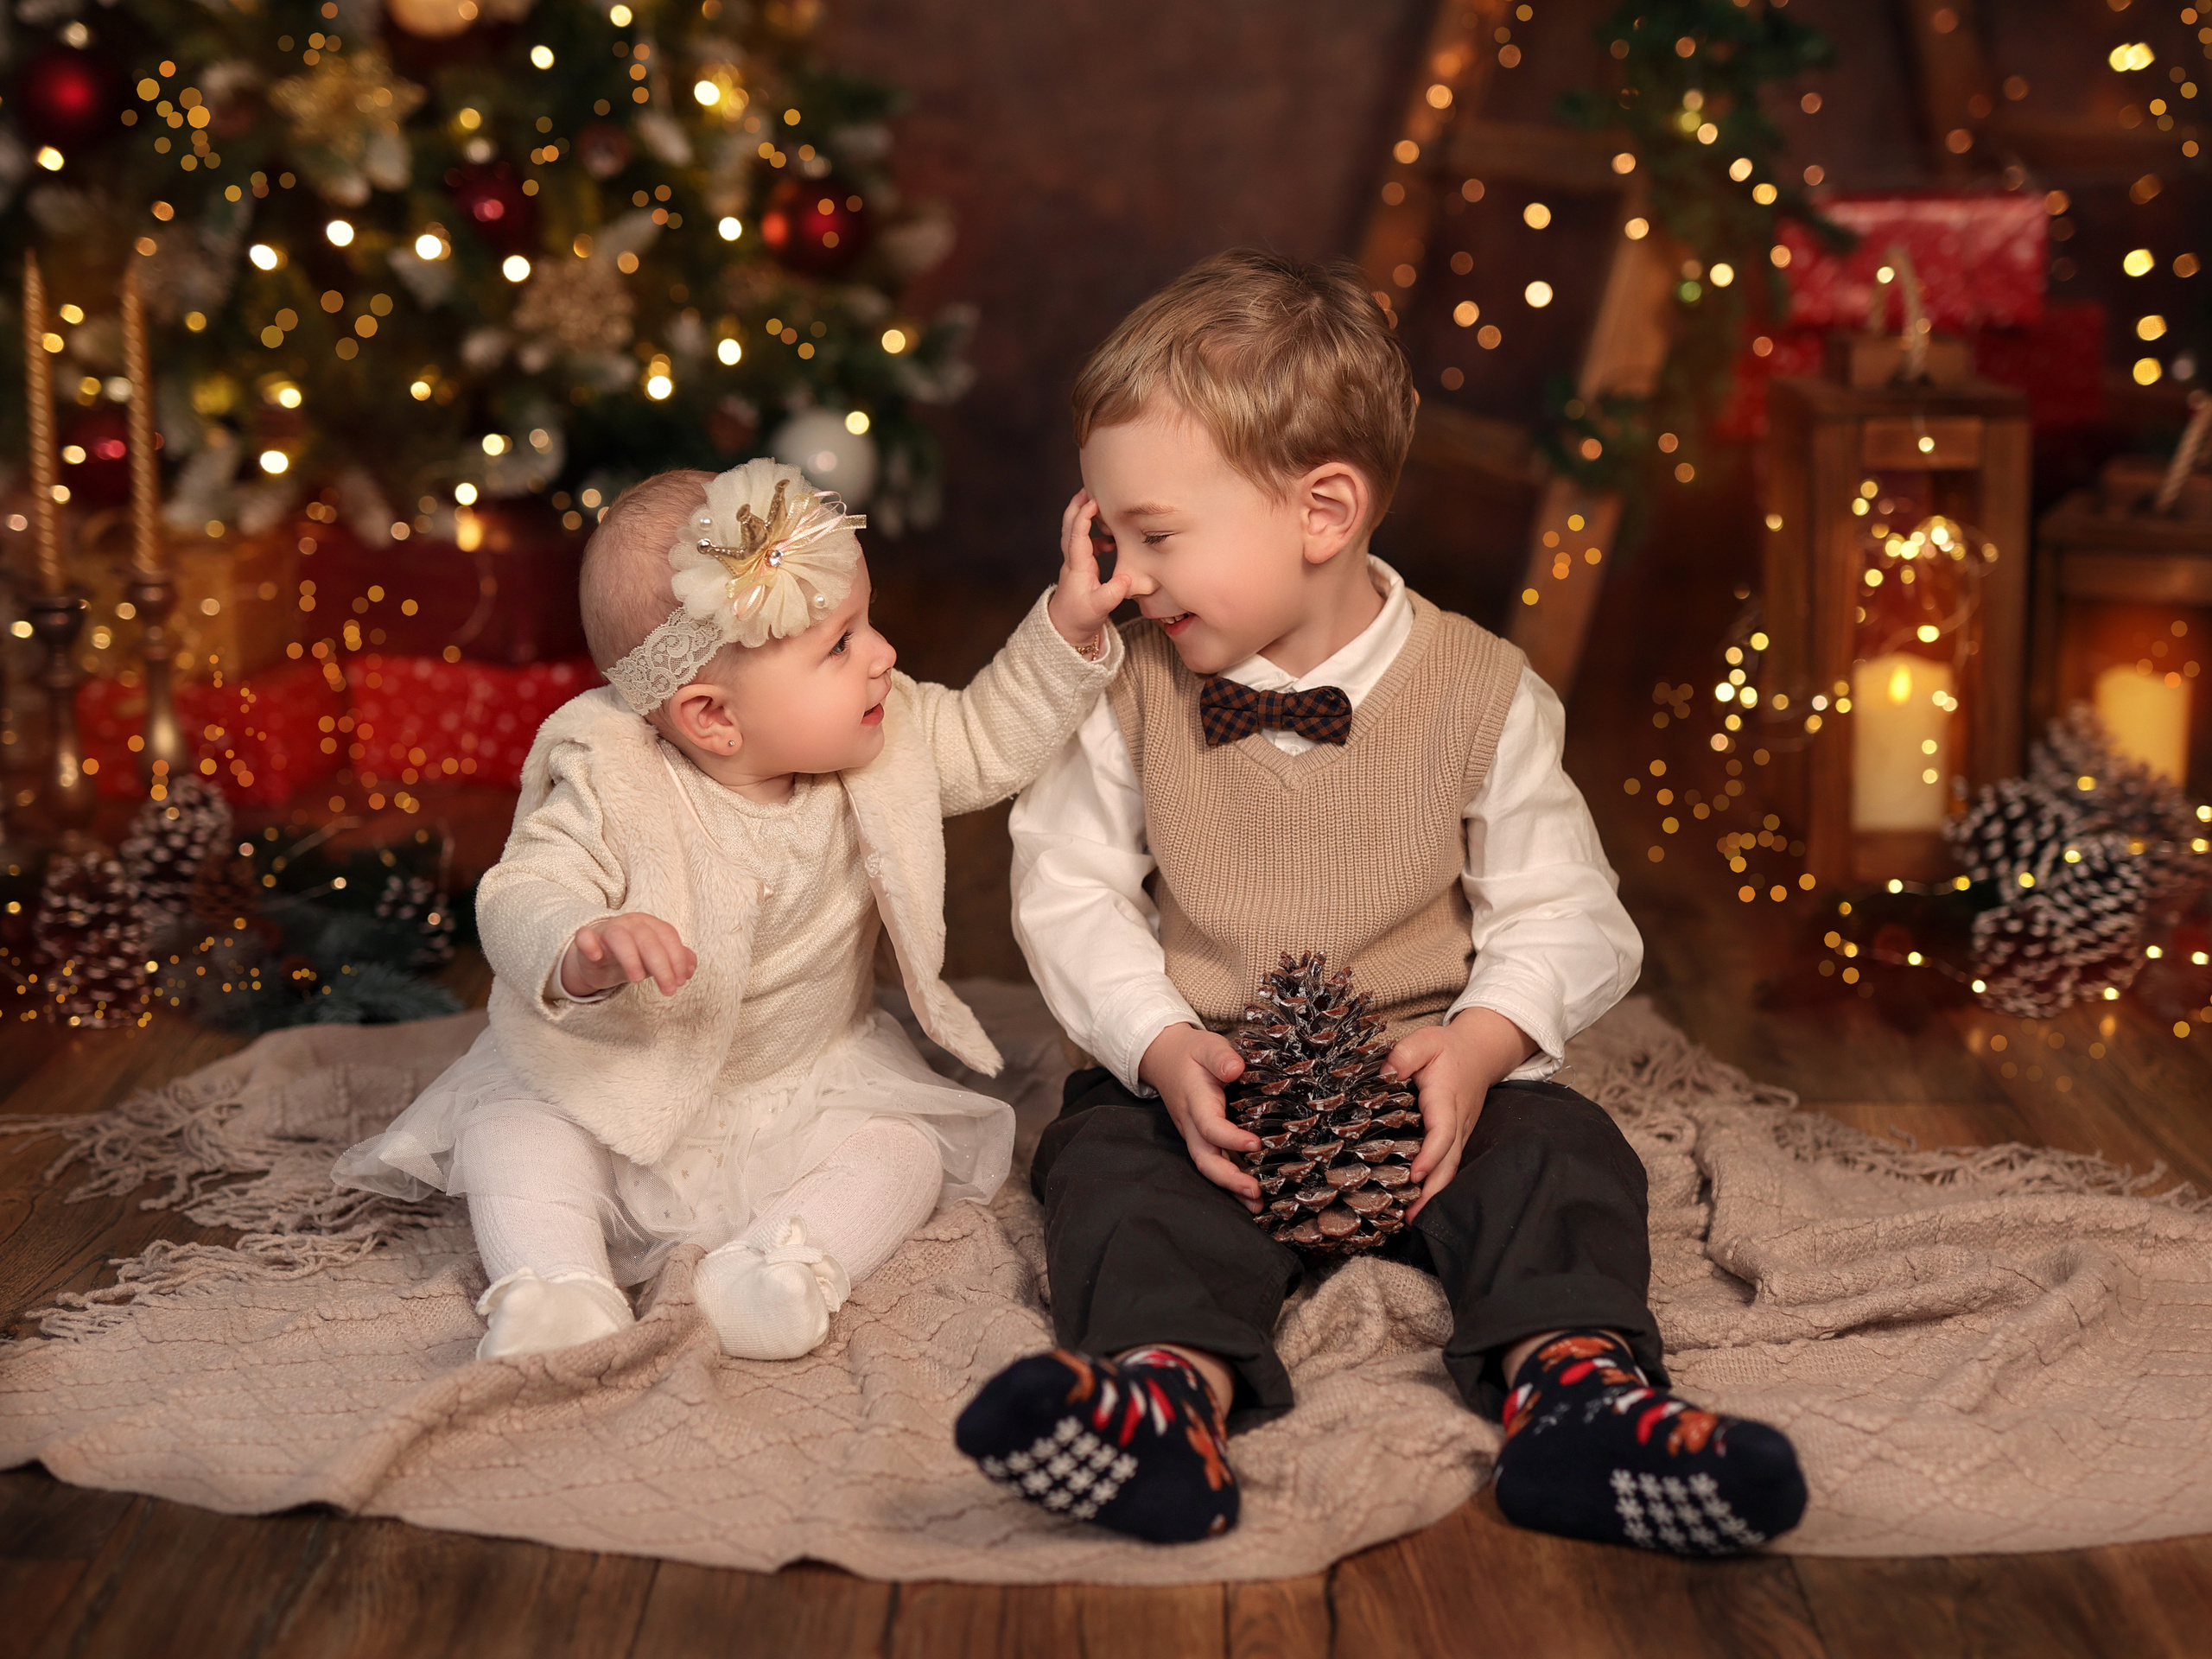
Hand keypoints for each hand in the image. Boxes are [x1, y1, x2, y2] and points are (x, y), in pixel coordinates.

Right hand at [560, 912, 696, 998]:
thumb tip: (690, 968)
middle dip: (661, 966)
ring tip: (637, 980)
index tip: (681, 981)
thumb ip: (677, 961)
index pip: (667, 935)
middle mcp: (630, 923)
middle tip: (668, 990)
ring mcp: (607, 929)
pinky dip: (589, 943)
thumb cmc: (633, 956)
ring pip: (619, 936)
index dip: (677, 958)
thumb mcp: (657, 960)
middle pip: (647, 939)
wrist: (598, 958)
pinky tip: (596, 957)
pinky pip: (584, 936)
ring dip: (630, 957)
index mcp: (650, 924)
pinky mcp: (586, 939)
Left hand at [1045, 488, 1134, 653]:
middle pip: (1069, 525)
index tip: (1095, 500)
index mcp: (1077, 566)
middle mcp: (1073, 560)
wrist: (1067, 631)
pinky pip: (1085, 543)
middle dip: (1077, 505)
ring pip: (1076, 532)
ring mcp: (1075, 563)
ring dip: (1085, 517)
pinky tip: (1111, 540)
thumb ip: (1112, 593)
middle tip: (1088, 486)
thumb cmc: (1081, 618)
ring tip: (1102, 506)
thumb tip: (1126, 578)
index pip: (1077, 534)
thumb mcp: (1099, 608)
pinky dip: (1095, 534)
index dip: (1084, 516)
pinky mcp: (1081, 568)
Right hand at [1137, 1022, 1259, 1210]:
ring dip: (1230, 1188)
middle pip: (1205, 1159)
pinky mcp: (1201, 1139)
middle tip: (1255, 1193)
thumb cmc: (1191, 1053)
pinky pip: (1213, 1163)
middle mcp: (1191, 1124)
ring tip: (1256, 1205)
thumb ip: (1220, 1056)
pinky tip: (1250, 1195)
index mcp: (1195, 1101)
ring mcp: (1194, 1135)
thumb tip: (1236, 1068)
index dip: (1231, 1138)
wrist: (1164, 1059)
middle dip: (1228, 1179)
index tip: (1256, 1143)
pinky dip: (1230, 1182)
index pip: (1209, 1126)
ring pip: (1208, 1167)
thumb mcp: (1206, 1045)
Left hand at [1385, 1008, 1536, 1220]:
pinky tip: (1419, 1202)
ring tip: (1412, 1219)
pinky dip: (1436, 1185)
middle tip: (1412, 1217)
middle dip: (1433, 1191)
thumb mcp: (1424, 1040)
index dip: (1431, 1155)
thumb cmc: (1448, 1048)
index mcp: (1446, 1098)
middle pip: (1449, 1161)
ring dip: (1434, 1194)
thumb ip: (1403, 1055)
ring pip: (1451, 1167)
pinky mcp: (1458, 1138)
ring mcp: (1461, 1132)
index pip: (1443, 1131)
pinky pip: (1449, 1164)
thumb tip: (1384, 1075)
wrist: (1481, 1052)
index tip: (1415, 1174)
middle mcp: (1458, 1121)